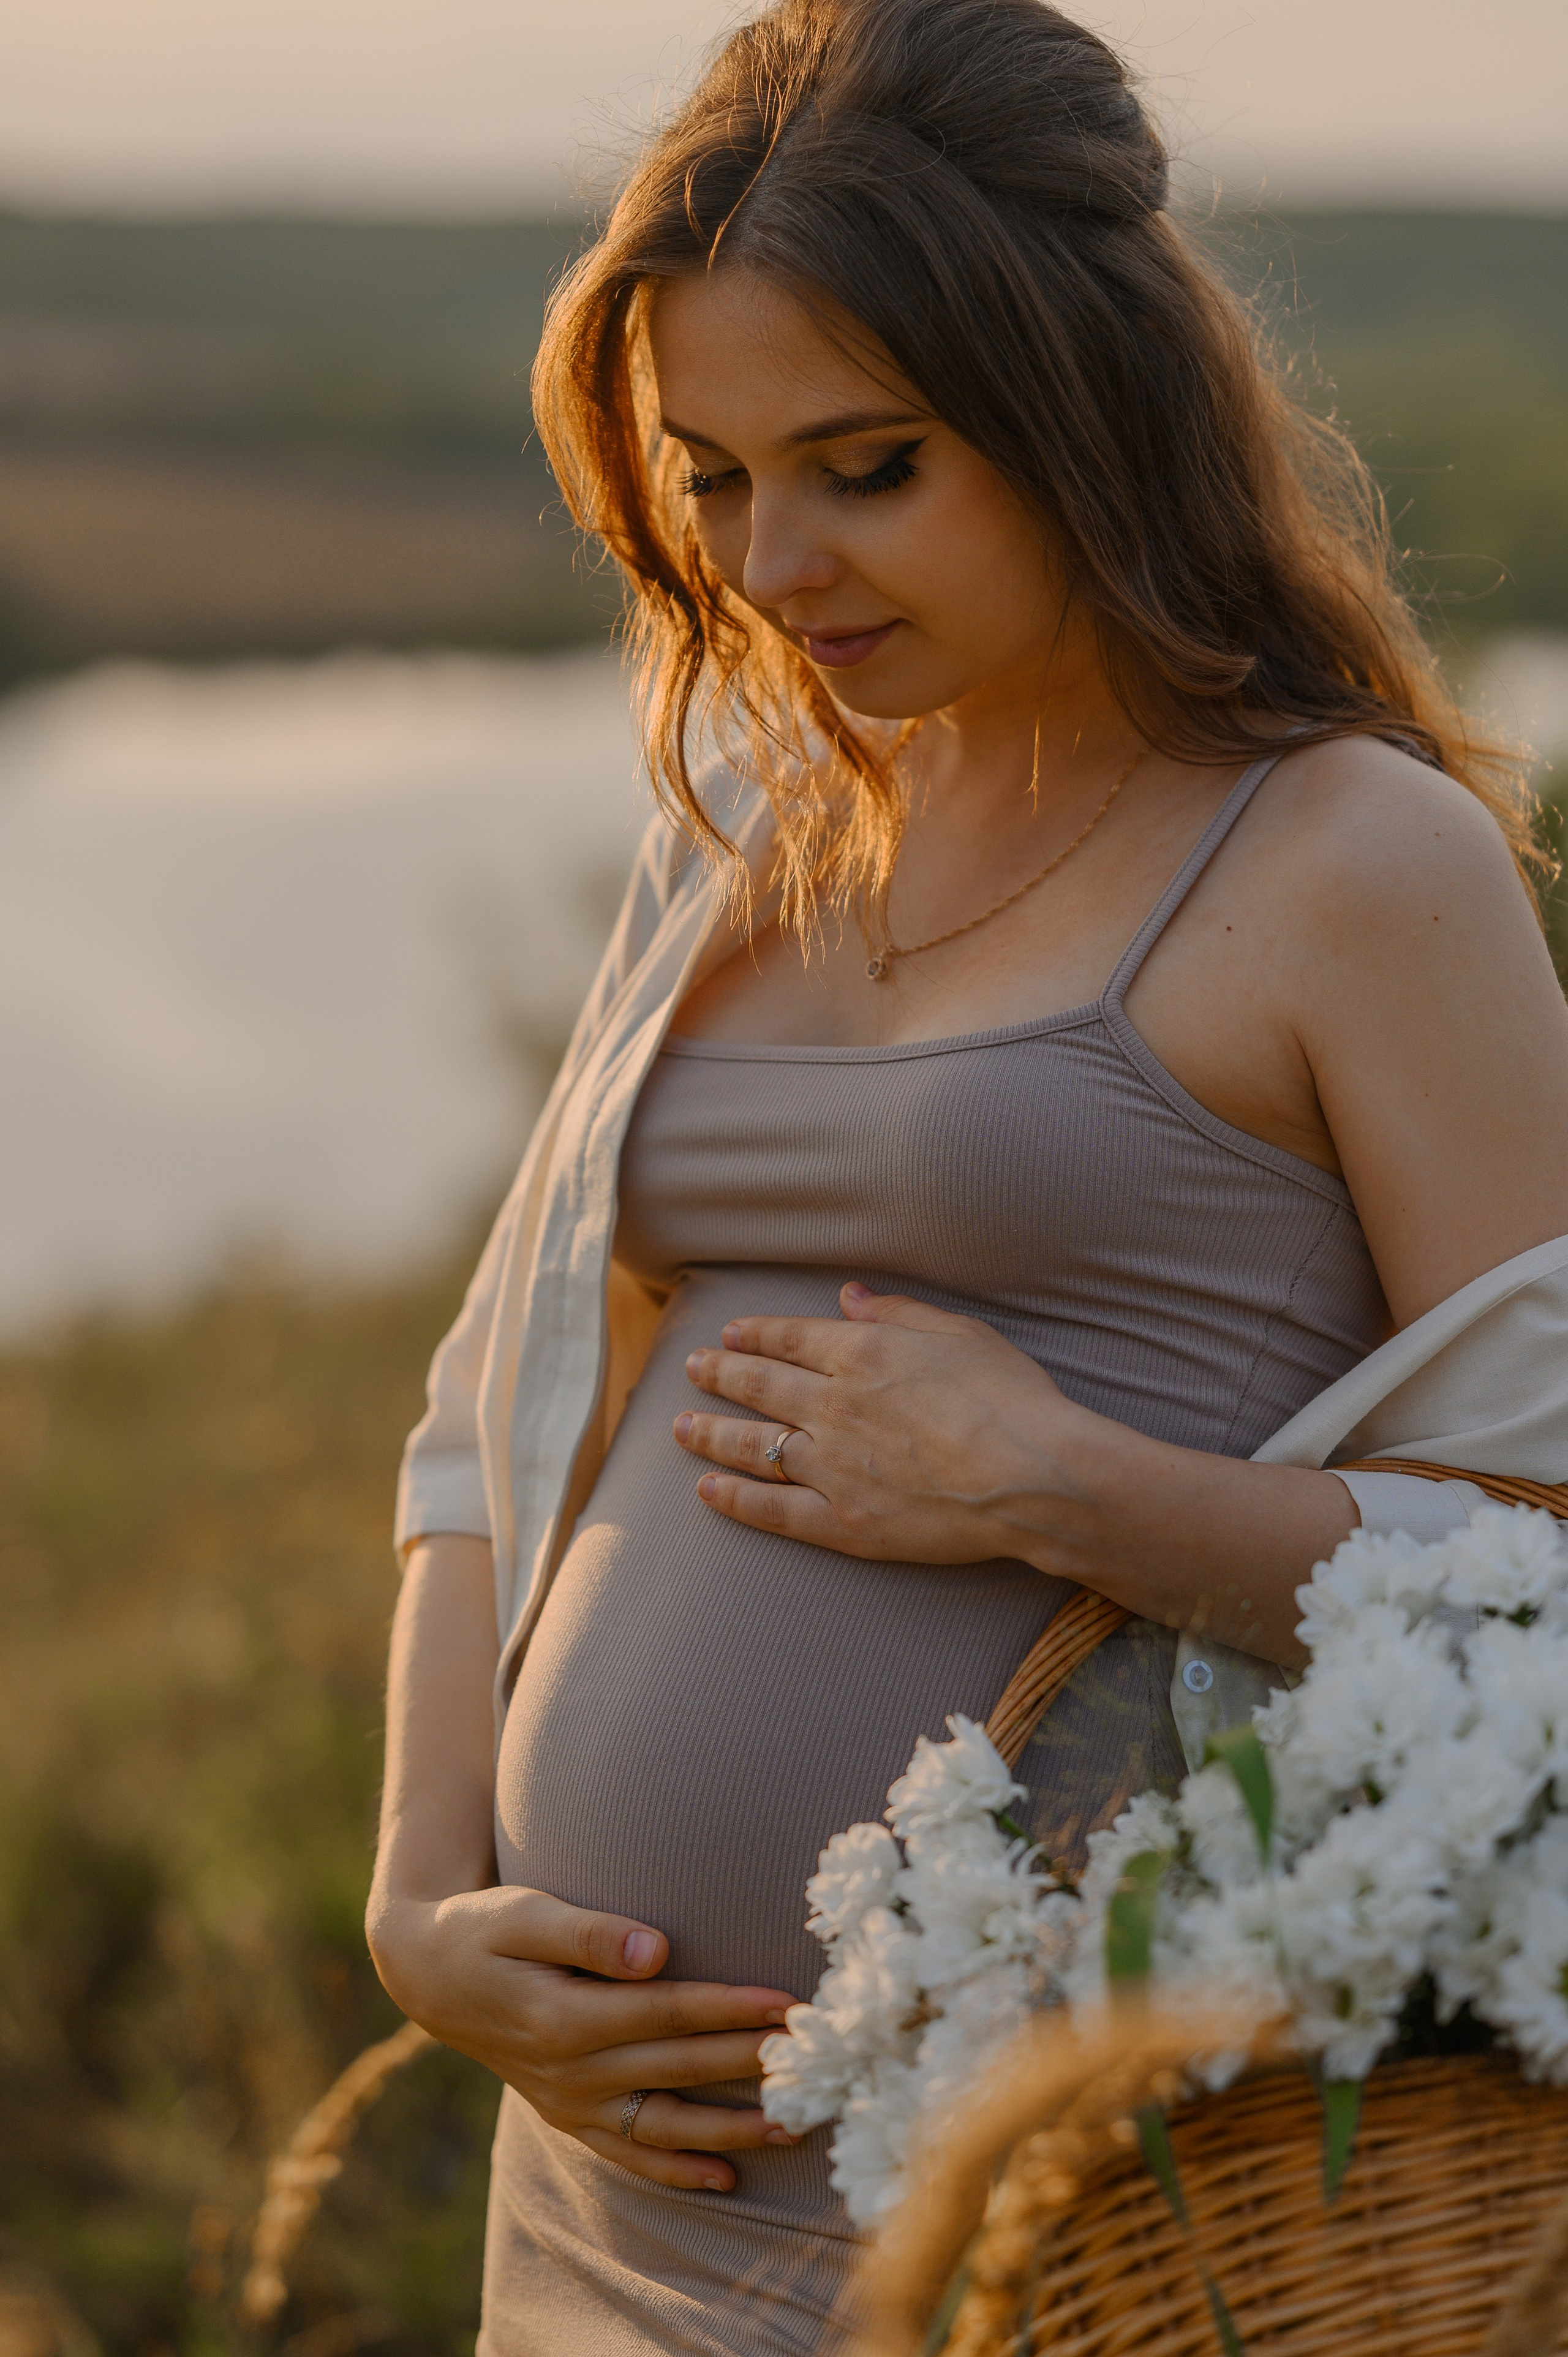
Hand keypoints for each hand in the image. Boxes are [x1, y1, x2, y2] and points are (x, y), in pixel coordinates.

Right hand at [367, 1884, 799, 2191]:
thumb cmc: (486, 1927)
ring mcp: (569, 2102)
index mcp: (563, 2017)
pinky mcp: (567, 2116)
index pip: (668, 2013)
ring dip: (732, 2128)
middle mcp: (570, 2072)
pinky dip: (675, 2170)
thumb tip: (656, 1951)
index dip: (731, 2008)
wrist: (429, 1974)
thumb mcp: (525, 1913)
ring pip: (664, 2124)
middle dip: (752, 2065)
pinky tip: (725, 2177)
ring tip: (798, 2125)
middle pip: (679, 2069)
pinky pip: (628, 2153)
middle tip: (819, 2062)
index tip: (788, 2004)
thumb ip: (591, 1933)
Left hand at [673, 1282, 1101, 1568]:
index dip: (754, 1335)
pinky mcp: (842, 1522)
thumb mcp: (960, 1333)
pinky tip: (707, 1490)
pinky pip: (773, 1510)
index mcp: (861, 1354)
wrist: (1030, 1475)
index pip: (790, 1339)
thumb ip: (898, 1312)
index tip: (727, 1334)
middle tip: (690, 1370)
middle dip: (718, 1375)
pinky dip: (734, 1499)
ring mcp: (832, 1466)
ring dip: (711, 1433)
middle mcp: (834, 1406)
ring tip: (681, 1426)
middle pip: (759, 1386)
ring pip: (753, 1445)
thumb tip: (849, 1296)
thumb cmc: (1009, 1398)